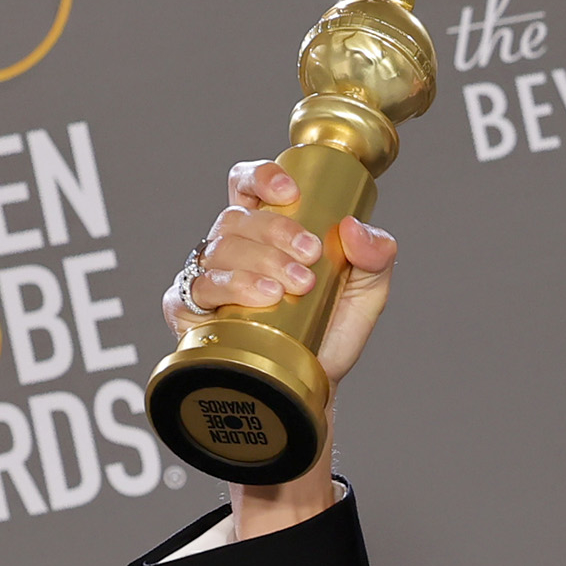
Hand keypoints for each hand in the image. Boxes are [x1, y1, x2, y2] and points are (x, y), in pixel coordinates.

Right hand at [166, 160, 400, 537]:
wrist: (310, 389)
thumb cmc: (329, 331)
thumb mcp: (365, 293)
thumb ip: (376, 257)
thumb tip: (356, 229)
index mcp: (265, 229)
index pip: (248, 184)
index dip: (262, 177)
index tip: (290, 193)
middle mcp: (232, 247)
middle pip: (239, 218)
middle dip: (276, 233)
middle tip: (310, 260)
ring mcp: (207, 277)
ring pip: (219, 248)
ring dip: (259, 262)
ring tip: (293, 286)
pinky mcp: (188, 312)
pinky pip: (196, 289)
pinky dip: (229, 288)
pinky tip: (259, 297)